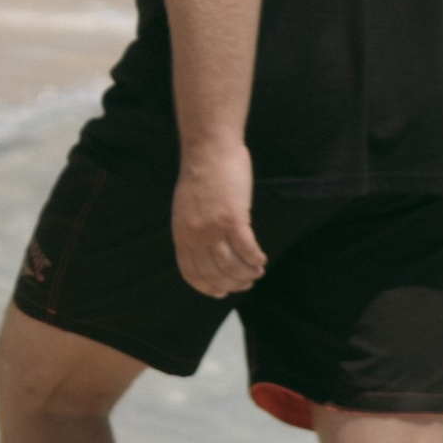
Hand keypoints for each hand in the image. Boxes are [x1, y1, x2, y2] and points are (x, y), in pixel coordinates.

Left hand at [172, 143, 264, 297]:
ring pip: (231, 267)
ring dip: (247, 274)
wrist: (208, 149)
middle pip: (214, 274)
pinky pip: (247, 250)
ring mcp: (213, 228)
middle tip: (247, 283)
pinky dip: (256, 259)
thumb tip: (205, 248)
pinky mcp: (232, 219)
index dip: (207, 288)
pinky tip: (261, 259)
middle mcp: (194, 235)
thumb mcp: (185, 208)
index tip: (221, 293)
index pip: (191, 272)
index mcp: (181, 233)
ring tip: (257, 272)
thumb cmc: (201, 174)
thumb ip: (192, 229)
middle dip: (232, 284)